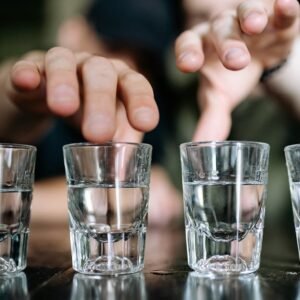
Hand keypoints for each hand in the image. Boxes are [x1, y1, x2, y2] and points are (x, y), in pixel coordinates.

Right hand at [4, 47, 158, 142]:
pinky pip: (28, 66)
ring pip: (64, 63)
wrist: (48, 93)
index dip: (141, 101)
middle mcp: (93, 67)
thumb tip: (122, 173)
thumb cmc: (86, 109)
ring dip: (65, 83)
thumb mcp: (108, 123)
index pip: (135, 85)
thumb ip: (119, 142)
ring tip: (63, 108)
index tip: (145, 123)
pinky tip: (26, 81)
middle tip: (99, 134)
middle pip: (101, 75)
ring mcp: (62, 64)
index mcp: (118, 80)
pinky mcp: (32, 68)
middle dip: (102, 102)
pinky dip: (27, 72)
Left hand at [176, 0, 298, 140]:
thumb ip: (211, 118)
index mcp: (201, 48)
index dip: (187, 53)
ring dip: (250, 17)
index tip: (188, 66)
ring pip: (246, 12)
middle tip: (235, 62)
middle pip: (219, 30)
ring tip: (255, 27)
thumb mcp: (219, 95)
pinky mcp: (274, 16)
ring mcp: (246, 20)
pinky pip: (277, 8)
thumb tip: (198, 147)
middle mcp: (220, 30)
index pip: (188, 45)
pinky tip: (284, 7)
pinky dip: (282, 8)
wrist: (255, 55)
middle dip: (227, 44)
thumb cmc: (228, 76)